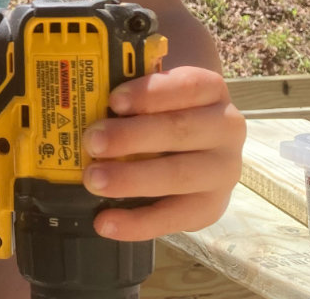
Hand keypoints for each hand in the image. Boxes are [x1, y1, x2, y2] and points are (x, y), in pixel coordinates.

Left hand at [80, 66, 244, 239]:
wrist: (200, 152)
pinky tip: (105, 221)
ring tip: (93, 180)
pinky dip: (136, 222)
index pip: (187, 86)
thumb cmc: (167, 115)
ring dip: (131, 178)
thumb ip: (132, 97)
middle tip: (92, 142)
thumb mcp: (157, 97)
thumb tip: (84, 99)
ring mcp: (223, 171)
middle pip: (179, 130)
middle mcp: (226, 128)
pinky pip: (173, 217)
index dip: (149, 93)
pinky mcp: (211, 208)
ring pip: (178, 175)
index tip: (113, 101)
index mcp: (211, 91)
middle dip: (131, 137)